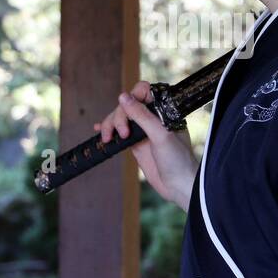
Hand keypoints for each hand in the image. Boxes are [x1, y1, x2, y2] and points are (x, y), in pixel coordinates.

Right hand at [94, 80, 196, 209]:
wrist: (178, 186)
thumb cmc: (178, 160)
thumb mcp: (160, 135)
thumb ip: (142, 116)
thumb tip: (123, 97)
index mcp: (164, 109)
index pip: (144, 91)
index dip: (132, 97)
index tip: (128, 110)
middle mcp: (153, 117)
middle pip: (127, 105)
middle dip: (119, 117)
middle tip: (123, 134)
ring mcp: (143, 130)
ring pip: (120, 118)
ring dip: (110, 124)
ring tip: (107, 138)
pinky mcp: (135, 142)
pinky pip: (118, 132)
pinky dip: (108, 130)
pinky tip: (99, 131)